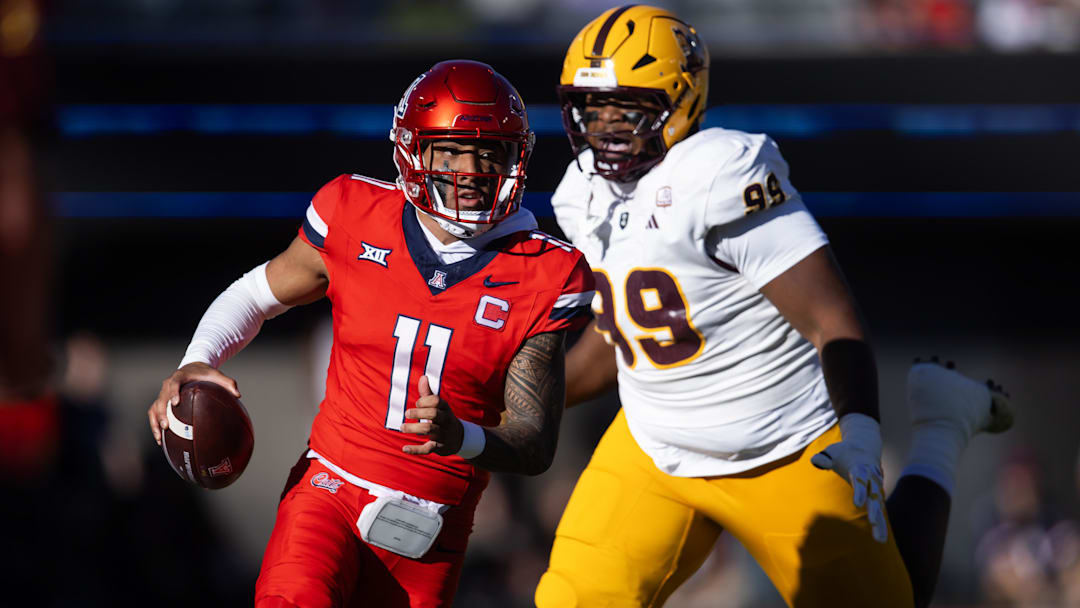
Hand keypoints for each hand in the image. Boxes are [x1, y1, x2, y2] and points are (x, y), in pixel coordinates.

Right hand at [147, 362, 240, 445]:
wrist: (193, 368)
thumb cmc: (205, 373)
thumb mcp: (217, 375)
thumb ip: (228, 383)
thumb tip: (238, 395)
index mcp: (180, 376)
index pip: (174, 383)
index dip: (173, 393)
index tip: (175, 403)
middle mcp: (168, 384)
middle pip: (161, 399)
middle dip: (162, 413)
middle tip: (167, 426)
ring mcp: (163, 393)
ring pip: (155, 408)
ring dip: (156, 422)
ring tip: (160, 437)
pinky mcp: (161, 400)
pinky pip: (154, 413)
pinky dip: (155, 425)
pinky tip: (161, 439)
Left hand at [401, 375, 463, 455]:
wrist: (459, 438)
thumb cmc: (443, 418)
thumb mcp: (438, 407)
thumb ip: (428, 393)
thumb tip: (423, 377)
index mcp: (445, 408)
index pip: (436, 400)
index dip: (425, 400)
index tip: (417, 403)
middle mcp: (446, 420)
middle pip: (434, 414)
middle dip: (419, 412)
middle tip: (407, 413)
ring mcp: (443, 434)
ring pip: (430, 430)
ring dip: (414, 428)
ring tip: (402, 427)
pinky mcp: (440, 447)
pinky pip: (428, 449)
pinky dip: (416, 450)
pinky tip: (404, 448)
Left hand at [810, 414, 887, 542]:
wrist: (865, 447)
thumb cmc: (844, 452)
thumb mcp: (832, 451)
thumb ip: (824, 458)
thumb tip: (815, 461)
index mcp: (860, 468)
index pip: (860, 480)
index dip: (860, 491)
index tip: (859, 504)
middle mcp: (871, 479)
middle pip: (874, 495)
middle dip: (875, 509)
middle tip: (874, 523)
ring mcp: (876, 487)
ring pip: (879, 506)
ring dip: (880, 522)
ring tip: (880, 539)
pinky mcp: (876, 494)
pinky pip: (879, 510)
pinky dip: (881, 523)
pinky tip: (880, 538)